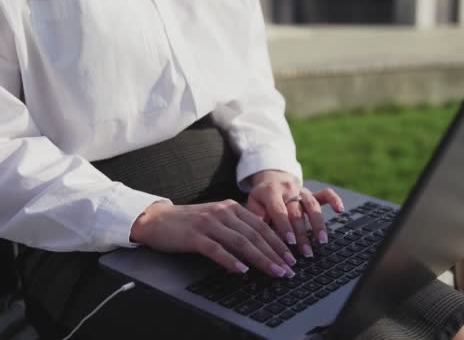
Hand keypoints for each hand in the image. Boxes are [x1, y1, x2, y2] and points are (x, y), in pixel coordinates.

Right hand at [130, 200, 296, 277]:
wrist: (157, 219)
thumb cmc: (189, 223)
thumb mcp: (217, 219)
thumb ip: (237, 227)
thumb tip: (261, 245)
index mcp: (231, 207)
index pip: (261, 226)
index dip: (278, 242)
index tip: (291, 257)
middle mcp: (223, 212)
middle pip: (255, 234)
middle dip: (275, 253)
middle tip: (289, 268)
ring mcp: (209, 223)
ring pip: (241, 242)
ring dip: (260, 259)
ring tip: (274, 271)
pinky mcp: (194, 235)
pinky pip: (216, 249)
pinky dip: (230, 260)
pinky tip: (242, 271)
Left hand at [246, 170, 343, 256]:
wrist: (271, 180)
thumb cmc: (261, 198)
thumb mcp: (252, 204)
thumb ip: (255, 216)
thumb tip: (259, 230)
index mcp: (271, 192)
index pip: (279, 210)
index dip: (284, 226)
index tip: (290, 242)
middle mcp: (289, 190)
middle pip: (297, 212)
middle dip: (302, 233)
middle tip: (305, 252)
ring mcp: (302, 191)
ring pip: (312, 206)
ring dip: (318, 224)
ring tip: (322, 241)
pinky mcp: (313, 193)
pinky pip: (325, 194)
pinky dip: (334, 200)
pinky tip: (340, 210)